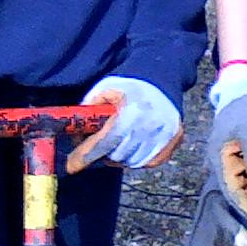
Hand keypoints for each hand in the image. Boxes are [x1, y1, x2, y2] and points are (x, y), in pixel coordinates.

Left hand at [67, 77, 181, 170]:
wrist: (160, 78)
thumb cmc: (128, 86)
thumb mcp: (104, 90)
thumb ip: (89, 110)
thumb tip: (75, 135)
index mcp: (132, 112)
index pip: (105, 142)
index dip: (86, 155)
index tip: (72, 166)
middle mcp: (150, 125)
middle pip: (117, 155)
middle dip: (104, 153)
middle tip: (100, 145)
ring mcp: (165, 134)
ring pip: (133, 162)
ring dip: (122, 157)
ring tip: (119, 142)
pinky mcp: (175, 140)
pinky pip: (151, 162)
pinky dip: (139, 158)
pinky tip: (134, 146)